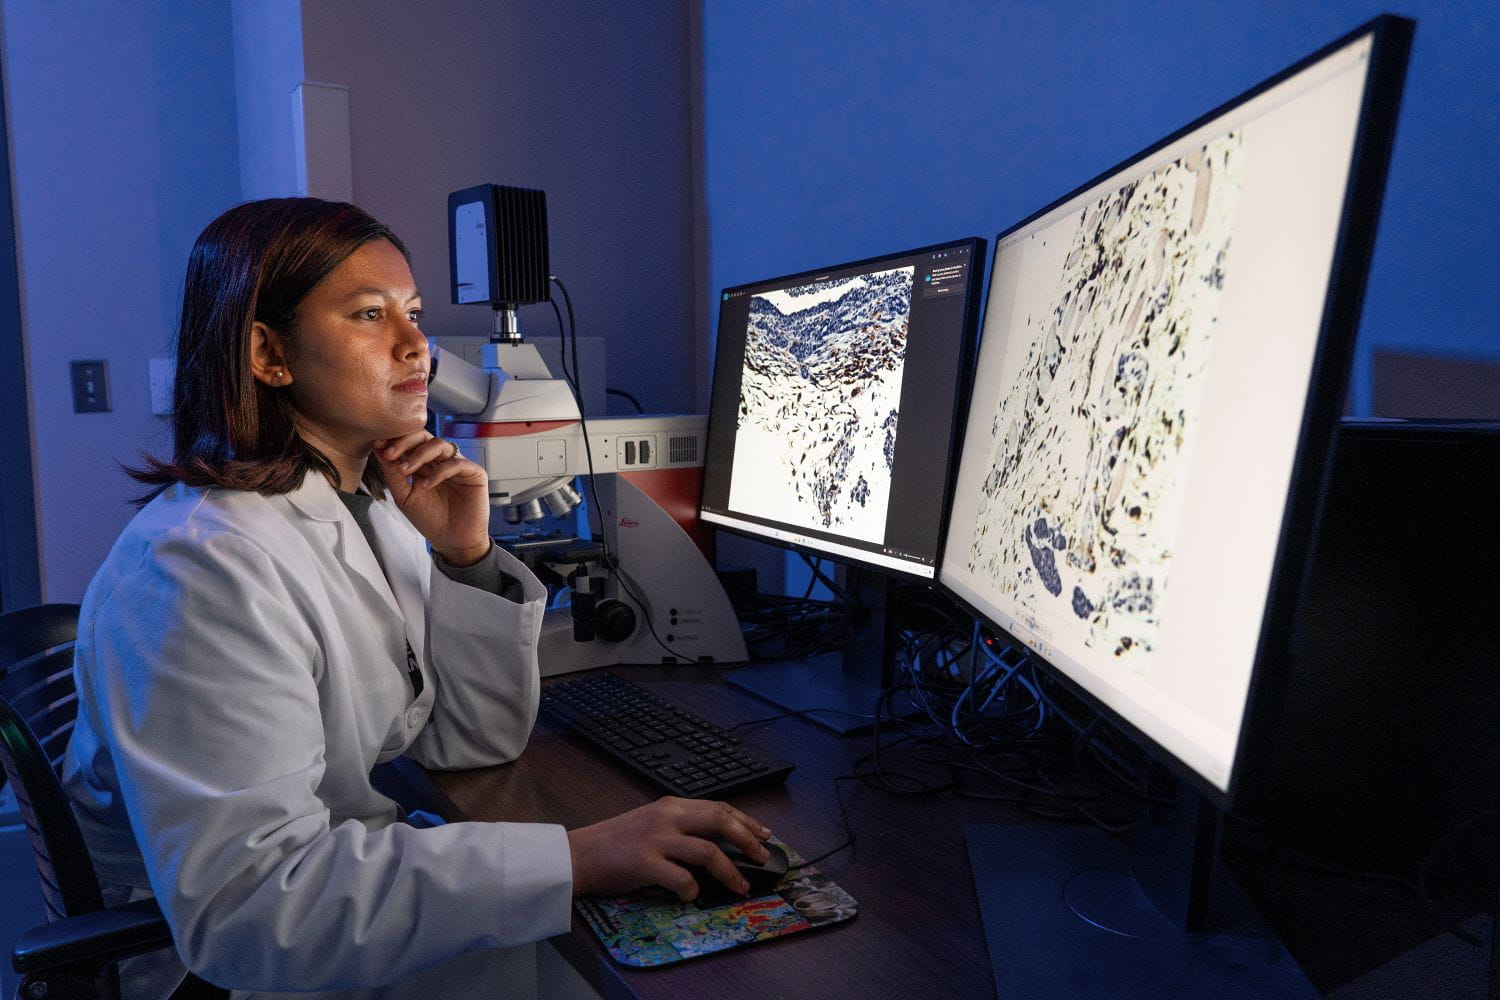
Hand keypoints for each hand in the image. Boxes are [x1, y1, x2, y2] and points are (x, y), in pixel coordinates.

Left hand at [373, 432, 490, 565]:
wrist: (452, 542)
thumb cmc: (430, 520)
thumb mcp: (404, 497)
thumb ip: (393, 474)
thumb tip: (378, 450)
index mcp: (425, 464)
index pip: (411, 442)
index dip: (395, 441)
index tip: (378, 445)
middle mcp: (441, 461)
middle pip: (425, 436)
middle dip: (405, 441)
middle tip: (390, 453)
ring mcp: (458, 465)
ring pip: (440, 444)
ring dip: (420, 454)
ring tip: (406, 470)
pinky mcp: (474, 473)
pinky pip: (456, 463)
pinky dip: (439, 472)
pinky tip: (427, 485)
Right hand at [567, 797, 772, 899]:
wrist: (578, 854)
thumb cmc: (614, 842)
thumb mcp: (651, 822)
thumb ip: (680, 826)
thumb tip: (718, 843)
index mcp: (671, 805)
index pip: (718, 807)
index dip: (745, 821)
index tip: (763, 834)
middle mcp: (667, 817)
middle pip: (720, 821)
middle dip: (747, 840)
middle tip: (761, 857)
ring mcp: (657, 839)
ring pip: (708, 851)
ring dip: (730, 872)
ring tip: (740, 886)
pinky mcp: (646, 863)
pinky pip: (682, 878)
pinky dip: (692, 890)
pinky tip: (690, 896)